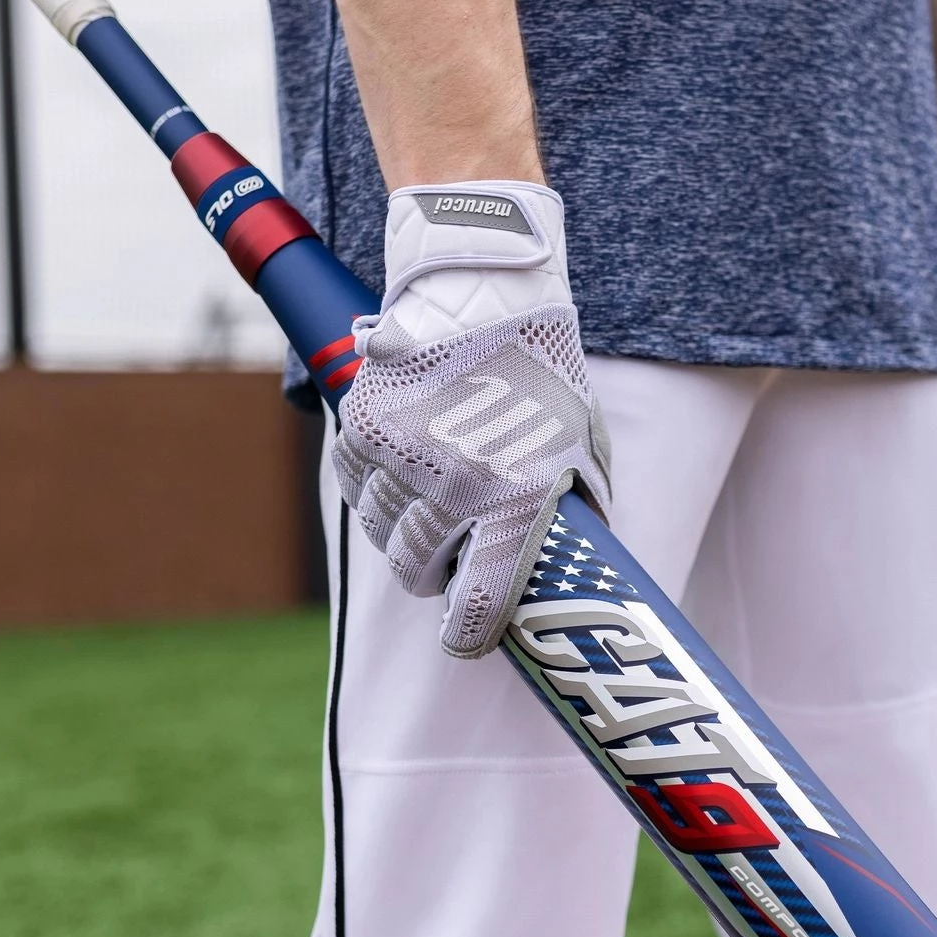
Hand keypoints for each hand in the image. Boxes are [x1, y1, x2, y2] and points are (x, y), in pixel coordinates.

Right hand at [334, 181, 611, 657]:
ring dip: (402, 537)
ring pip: (382, 534)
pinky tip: (399, 478)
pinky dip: (374, 496)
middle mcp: (452, 483)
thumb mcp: (580, 449)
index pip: (478, 600)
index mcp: (515, 496)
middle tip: (447, 565)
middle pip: (419, 570)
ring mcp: (400, 456)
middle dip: (433, 577)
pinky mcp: (362, 428)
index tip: (465, 641)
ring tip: (426, 514)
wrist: (486, 295)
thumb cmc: (545, 376)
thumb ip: (573, 513)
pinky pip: (355, 491)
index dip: (468, 635)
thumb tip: (569, 572)